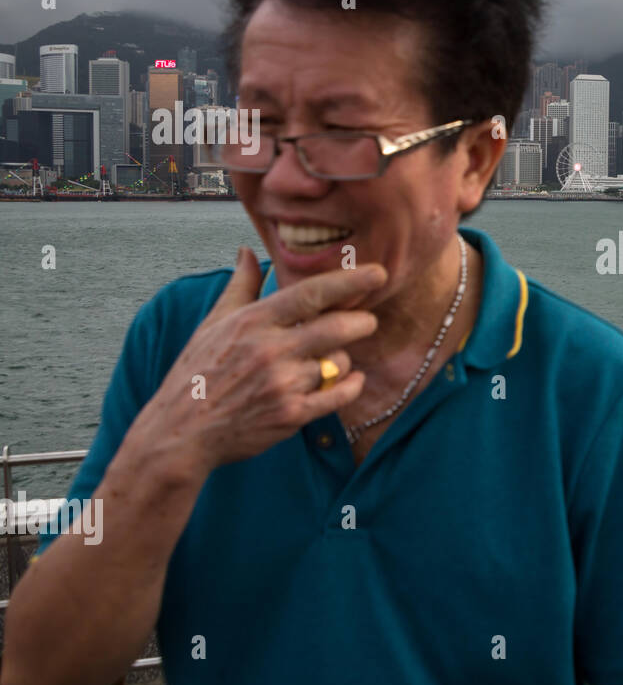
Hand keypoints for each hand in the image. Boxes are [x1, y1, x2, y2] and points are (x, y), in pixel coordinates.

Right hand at [129, 247, 385, 473]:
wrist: (181, 432)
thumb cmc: (197, 373)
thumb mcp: (213, 324)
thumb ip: (240, 287)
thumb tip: (247, 252)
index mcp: (253, 322)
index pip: (311, 294)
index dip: (349, 281)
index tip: (378, 272)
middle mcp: (270, 350)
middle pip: (337, 327)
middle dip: (362, 322)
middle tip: (366, 321)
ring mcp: (282, 384)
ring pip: (339, 362)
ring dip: (343, 359)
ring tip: (330, 360)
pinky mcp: (292, 415)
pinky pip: (339, 395)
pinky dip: (351, 386)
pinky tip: (350, 380)